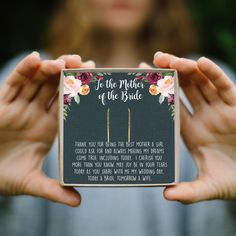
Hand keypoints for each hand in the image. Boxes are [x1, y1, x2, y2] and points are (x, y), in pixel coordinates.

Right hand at [0, 52, 94, 206]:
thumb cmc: (5, 176)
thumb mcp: (31, 183)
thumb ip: (54, 190)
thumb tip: (78, 202)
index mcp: (49, 128)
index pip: (67, 106)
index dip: (80, 93)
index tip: (94, 82)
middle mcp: (37, 114)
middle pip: (55, 88)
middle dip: (68, 74)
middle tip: (84, 63)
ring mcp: (20, 107)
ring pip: (37, 82)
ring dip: (50, 68)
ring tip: (64, 60)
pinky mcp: (2, 104)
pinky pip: (13, 84)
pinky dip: (23, 71)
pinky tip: (35, 59)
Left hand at [153, 52, 235, 202]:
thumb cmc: (232, 181)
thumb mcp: (208, 187)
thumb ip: (189, 192)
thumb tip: (166, 196)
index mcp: (189, 130)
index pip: (169, 106)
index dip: (157, 93)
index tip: (143, 79)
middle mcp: (201, 116)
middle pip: (183, 88)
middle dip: (169, 73)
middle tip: (153, 61)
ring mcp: (219, 109)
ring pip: (201, 82)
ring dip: (187, 68)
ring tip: (172, 59)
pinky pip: (224, 86)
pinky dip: (213, 73)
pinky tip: (201, 62)